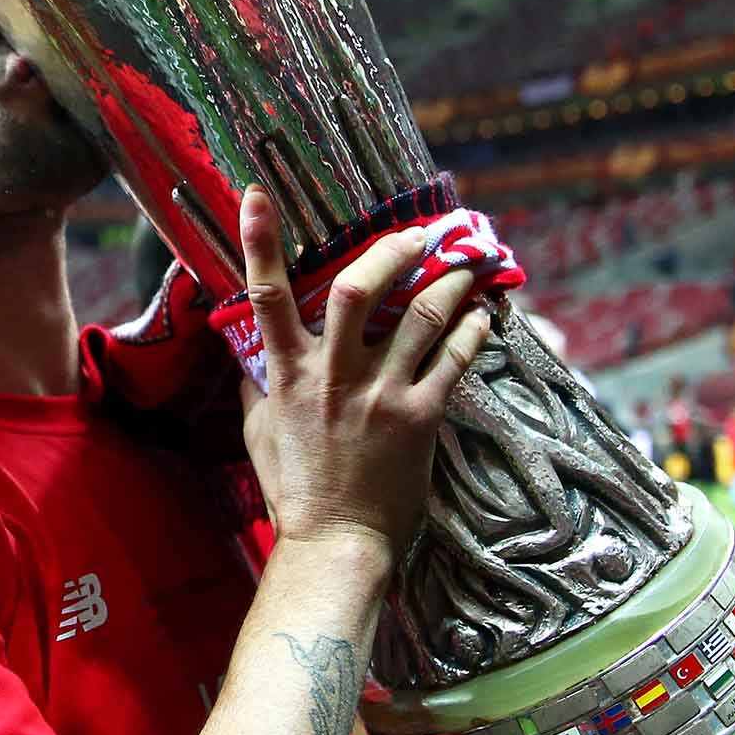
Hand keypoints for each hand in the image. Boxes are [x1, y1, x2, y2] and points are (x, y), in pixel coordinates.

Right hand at [236, 186, 491, 553]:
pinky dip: (472, 331)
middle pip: (357, 287)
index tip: (257, 193)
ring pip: (419, 315)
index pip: (265, 294)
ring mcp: (380, 393)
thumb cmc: (295, 488)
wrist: (338, 541)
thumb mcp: (260, 431)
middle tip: (415, 234)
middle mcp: (333, 373)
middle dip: (388, 250)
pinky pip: (453, 360)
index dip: (260, 240)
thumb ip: (259, 384)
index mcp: (287, 373)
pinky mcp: (419, 417)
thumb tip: (251, 352)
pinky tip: (482, 316)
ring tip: (466, 262)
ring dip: (447, 282)